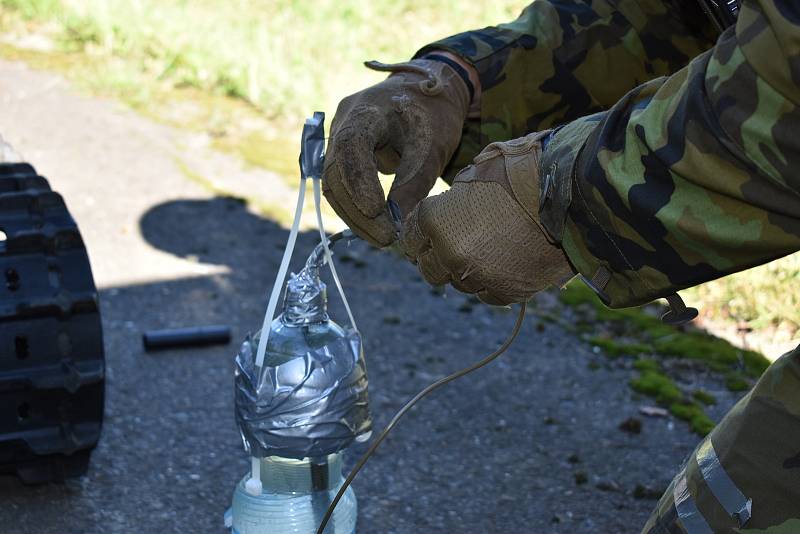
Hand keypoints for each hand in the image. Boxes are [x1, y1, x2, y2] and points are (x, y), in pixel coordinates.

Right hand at [322, 58, 470, 246]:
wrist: (428, 91)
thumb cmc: (434, 115)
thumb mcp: (433, 148)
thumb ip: (413, 184)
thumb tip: (397, 225)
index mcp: (366, 110)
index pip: (351, 147)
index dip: (359, 182)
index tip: (378, 213)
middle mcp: (343, 122)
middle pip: (336, 172)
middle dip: (358, 211)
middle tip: (386, 238)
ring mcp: (338, 138)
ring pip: (334, 184)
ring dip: (354, 215)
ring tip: (383, 238)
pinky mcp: (343, 154)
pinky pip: (341, 184)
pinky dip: (356, 207)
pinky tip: (376, 226)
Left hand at [400, 131, 573, 304]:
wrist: (572, 194)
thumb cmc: (523, 172)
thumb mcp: (477, 172)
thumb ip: (453, 198)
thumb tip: (446, 209)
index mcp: (436, 220)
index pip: (410, 237)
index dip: (418, 234)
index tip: (426, 233)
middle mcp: (450, 253)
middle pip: (428, 268)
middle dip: (437, 257)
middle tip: (455, 245)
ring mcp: (478, 276)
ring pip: (459, 283)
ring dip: (467, 270)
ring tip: (489, 249)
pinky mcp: (506, 292)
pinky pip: (487, 294)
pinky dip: (492, 282)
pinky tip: (506, 263)